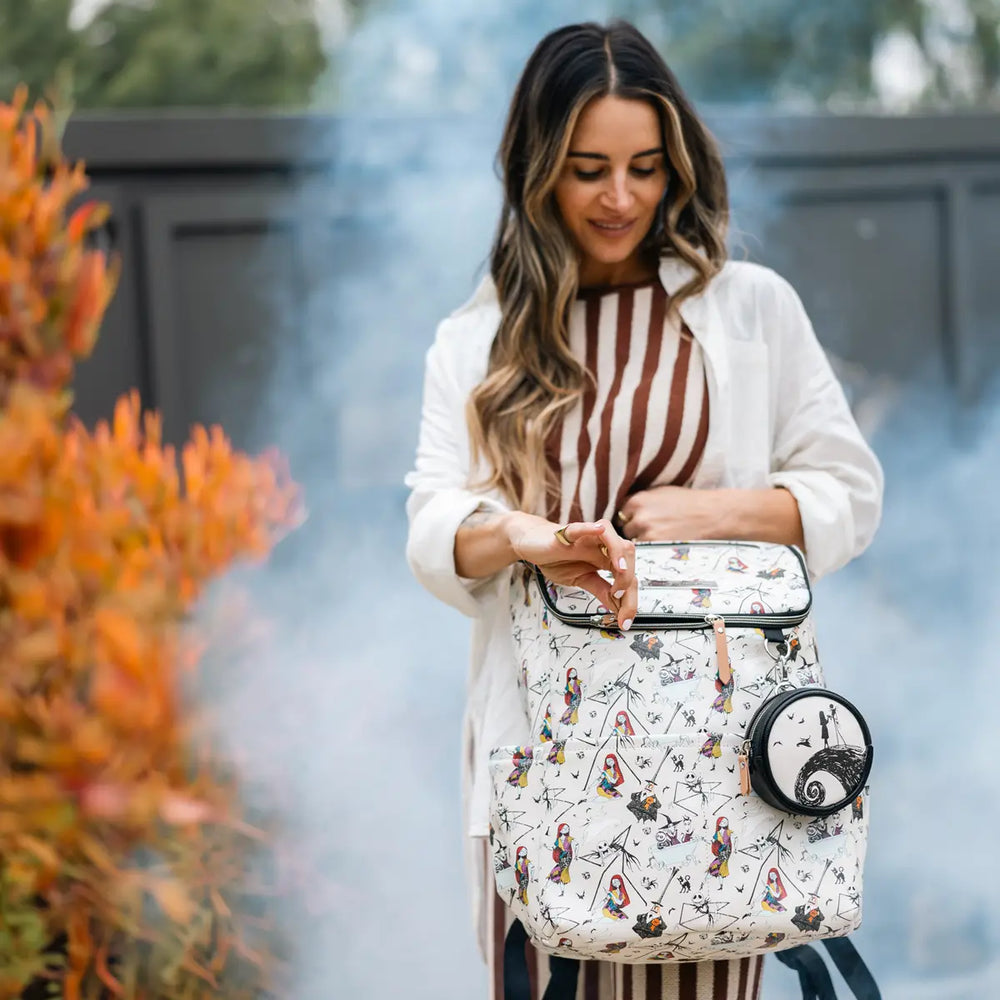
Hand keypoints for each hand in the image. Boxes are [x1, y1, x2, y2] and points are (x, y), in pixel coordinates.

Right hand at [506, 514, 636, 629]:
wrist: (531, 543)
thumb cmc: (557, 558)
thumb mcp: (582, 579)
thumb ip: (601, 591)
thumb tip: (618, 610)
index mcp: (607, 557)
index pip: (629, 576)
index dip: (630, 600)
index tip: (624, 621)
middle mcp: (602, 545)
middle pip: (628, 555)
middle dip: (628, 579)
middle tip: (617, 596)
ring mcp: (587, 537)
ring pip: (612, 539)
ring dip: (619, 554)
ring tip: (619, 570)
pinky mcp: (567, 533)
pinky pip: (580, 528)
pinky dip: (590, 528)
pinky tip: (598, 530)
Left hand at [618, 486, 722, 541]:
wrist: (711, 514)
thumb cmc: (688, 502)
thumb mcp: (660, 492)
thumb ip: (641, 500)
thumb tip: (626, 509)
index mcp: (637, 500)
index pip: (621, 512)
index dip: (629, 517)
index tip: (638, 520)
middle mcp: (638, 516)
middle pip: (624, 528)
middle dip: (634, 529)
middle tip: (651, 529)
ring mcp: (646, 533)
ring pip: (633, 542)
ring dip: (641, 541)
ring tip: (659, 536)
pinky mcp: (656, 547)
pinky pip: (644, 551)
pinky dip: (650, 549)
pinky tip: (663, 543)